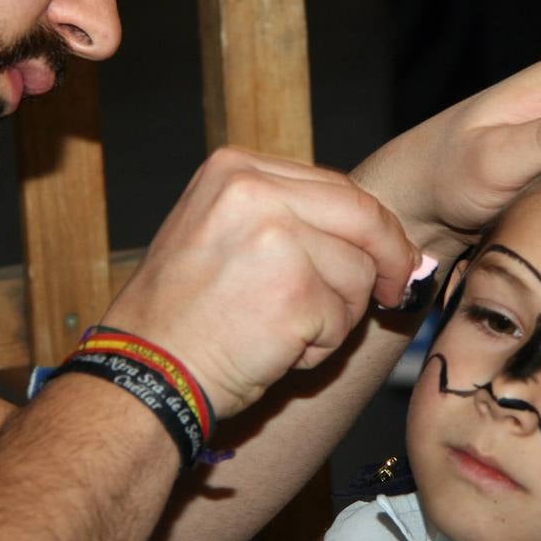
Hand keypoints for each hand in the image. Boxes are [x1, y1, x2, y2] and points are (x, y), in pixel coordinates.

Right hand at [102, 148, 419, 418]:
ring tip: (281, 330)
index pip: (336, 186)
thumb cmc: (184, 315)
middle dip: (391, 257)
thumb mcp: (223, 234)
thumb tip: (392, 242)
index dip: (372, 226)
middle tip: (395, 291)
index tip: (390, 254)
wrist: (145, 371)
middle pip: (363, 217)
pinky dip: (320, 346)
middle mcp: (254, 191)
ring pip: (358, 273)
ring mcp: (276, 239)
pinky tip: (275, 349)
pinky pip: (343, 319)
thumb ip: (295, 222)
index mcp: (235, 169)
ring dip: (337, 315)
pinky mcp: (294, 292)